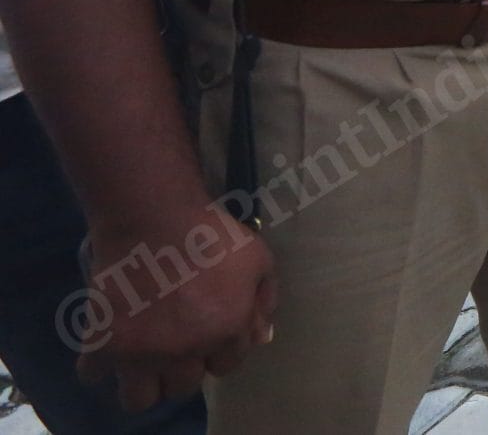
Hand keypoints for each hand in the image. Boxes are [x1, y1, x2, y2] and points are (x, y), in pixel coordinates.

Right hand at [77, 204, 277, 412]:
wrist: (153, 217)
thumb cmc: (211, 233)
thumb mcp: (257, 258)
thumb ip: (265, 299)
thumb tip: (263, 337)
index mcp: (227, 331)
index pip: (227, 366)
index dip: (219, 350)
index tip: (208, 335)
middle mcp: (186, 351)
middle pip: (185, 386)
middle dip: (184, 369)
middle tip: (175, 345)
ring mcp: (142, 352)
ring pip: (140, 399)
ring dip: (144, 383)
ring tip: (143, 361)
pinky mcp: (102, 343)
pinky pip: (93, 375)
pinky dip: (98, 365)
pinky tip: (109, 347)